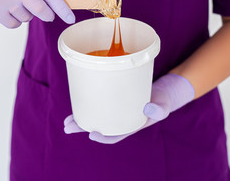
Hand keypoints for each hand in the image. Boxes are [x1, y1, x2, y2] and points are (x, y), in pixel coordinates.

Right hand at [0, 0, 74, 27]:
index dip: (63, 9)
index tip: (71, 19)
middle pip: (41, 10)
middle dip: (48, 16)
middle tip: (47, 15)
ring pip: (27, 18)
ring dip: (26, 16)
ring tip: (16, 4)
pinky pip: (14, 25)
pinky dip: (15, 21)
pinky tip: (8, 9)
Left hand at [64, 73, 194, 143]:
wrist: (160, 93)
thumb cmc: (161, 102)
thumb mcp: (163, 107)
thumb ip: (158, 110)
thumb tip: (146, 109)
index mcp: (130, 126)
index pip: (114, 136)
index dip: (102, 137)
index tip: (91, 134)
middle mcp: (119, 121)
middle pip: (99, 127)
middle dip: (82, 128)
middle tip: (67, 126)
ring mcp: (114, 112)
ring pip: (95, 117)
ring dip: (80, 119)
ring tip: (66, 120)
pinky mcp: (112, 100)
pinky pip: (97, 105)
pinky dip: (87, 105)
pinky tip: (78, 103)